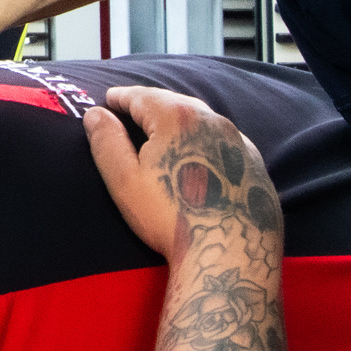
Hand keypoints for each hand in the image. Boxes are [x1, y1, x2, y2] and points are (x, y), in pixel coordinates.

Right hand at [84, 86, 276, 262]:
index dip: (121, 97)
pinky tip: (195, 154)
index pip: (142, 96)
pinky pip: (222, 141)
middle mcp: (213, 121)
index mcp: (177, 118)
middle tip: (131, 109)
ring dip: (178, 120)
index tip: (109, 99)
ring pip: (202, 120)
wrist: (229, 254)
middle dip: (150, 103)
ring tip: (161, 129)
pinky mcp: (254, 164)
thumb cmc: (170, 216)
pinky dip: (202, 139)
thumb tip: (95, 114)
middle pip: (175, 102)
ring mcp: (239, 142)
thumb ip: (106, 141)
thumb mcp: (124, 180)